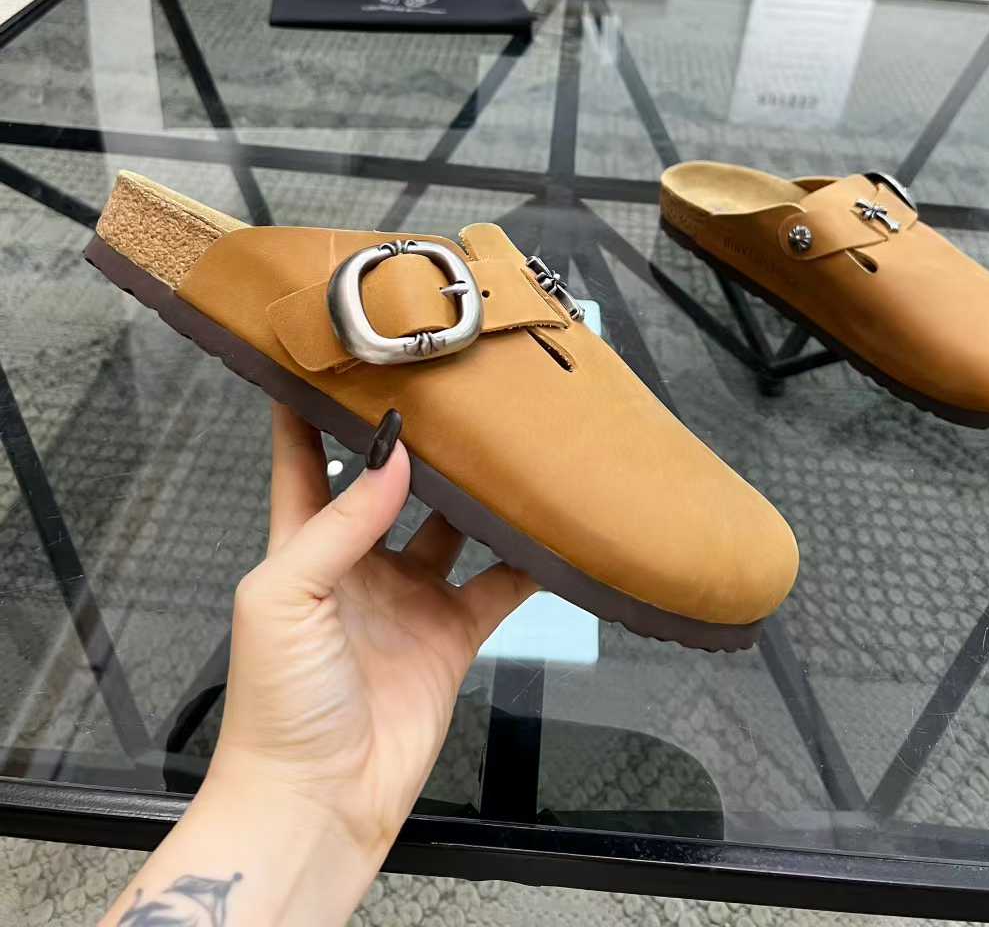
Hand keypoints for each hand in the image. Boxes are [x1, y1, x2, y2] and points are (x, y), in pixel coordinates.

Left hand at [209, 403, 535, 857]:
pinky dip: (527, 559)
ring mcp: (409, 597)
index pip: (304, 455)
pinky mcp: (452, 635)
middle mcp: (358, 561)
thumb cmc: (277, 701)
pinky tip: (550, 525)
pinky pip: (497, 584)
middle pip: (390, 481)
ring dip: (477, 491)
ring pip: (451, 524)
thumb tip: (394, 458)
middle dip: (417, 439)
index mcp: (301, 543)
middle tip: (454, 386)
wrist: (319, 801)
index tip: (339, 347)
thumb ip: (339, 524)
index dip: (313, 404)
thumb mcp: (284, 598)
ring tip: (511, 440)